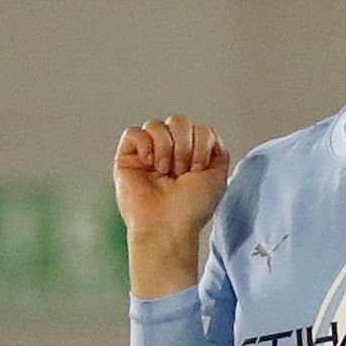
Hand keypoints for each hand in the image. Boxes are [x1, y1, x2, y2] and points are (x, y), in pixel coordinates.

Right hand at [112, 117, 229, 299]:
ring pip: (157, 124)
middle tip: (183, 171)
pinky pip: (134, 132)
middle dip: (185, 145)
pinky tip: (149, 164)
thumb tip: (209, 134)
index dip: (202, 144)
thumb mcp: (217, 177)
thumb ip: (218, 153)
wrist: (168, 225)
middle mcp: (170, 151)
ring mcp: (148, 152)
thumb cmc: (193, 207)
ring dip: (167, 148)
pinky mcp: (127, 156)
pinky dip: (145, 146)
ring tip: (166, 172)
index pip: (199, 128)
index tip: (200, 170)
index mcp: (191, 154)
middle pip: (179, 120)